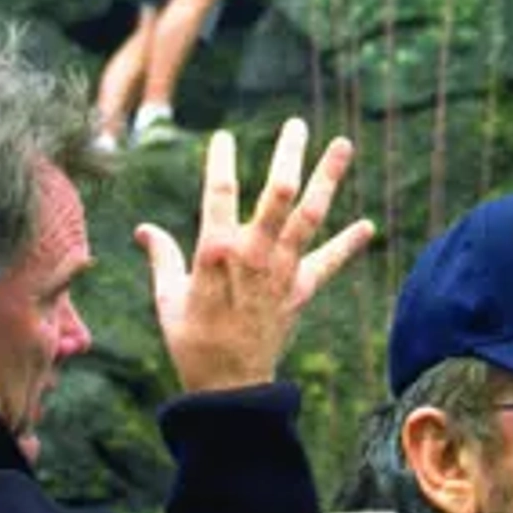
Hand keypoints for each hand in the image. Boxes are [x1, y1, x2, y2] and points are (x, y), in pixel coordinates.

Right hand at [136, 119, 373, 393]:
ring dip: (328, 179)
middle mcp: (254, 254)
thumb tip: (144, 229)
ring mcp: (282, 271)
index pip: (217, 193)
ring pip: (310, 216)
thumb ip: (161, 257)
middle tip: (296, 124)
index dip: (220, 162)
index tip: (224, 136)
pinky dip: (349, 244)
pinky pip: (329, 263)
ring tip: (343, 145)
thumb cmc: (190, 341)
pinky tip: (368, 226)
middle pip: (277, 193)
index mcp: (215, 252)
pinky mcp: (301, 291)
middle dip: (288, 155)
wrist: (229, 388)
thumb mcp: (167, 298)